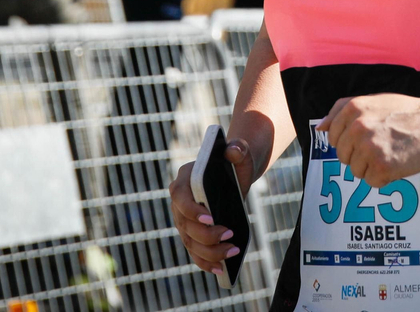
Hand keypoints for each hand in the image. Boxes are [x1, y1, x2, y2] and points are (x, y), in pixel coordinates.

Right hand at [170, 139, 255, 277]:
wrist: (237, 172)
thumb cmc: (236, 161)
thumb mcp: (240, 152)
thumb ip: (238, 149)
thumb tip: (234, 151)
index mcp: (185, 179)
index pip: (180, 197)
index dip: (192, 210)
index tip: (210, 219)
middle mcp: (179, 202)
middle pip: (185, 225)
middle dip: (206, 235)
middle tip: (230, 236)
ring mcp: (183, 220)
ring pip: (190, 242)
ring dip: (209, 252)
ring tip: (232, 253)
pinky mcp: (192, 234)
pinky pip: (195, 252)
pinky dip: (205, 263)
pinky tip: (220, 270)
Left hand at [318, 93, 419, 186]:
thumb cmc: (409, 112)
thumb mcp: (376, 101)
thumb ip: (344, 110)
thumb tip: (319, 128)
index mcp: (353, 108)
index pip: (332, 135)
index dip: (350, 140)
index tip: (368, 137)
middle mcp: (357, 127)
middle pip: (342, 156)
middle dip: (360, 155)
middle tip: (385, 145)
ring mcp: (368, 148)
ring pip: (356, 171)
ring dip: (372, 167)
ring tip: (394, 152)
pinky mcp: (381, 167)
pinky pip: (372, 182)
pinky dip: (385, 178)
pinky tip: (399, 162)